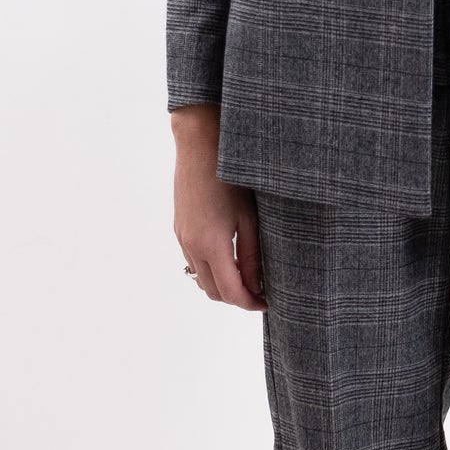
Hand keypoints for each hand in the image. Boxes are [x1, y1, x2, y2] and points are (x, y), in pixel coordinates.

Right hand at [171, 104, 266, 310]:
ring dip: (223, 286)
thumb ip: (252, 256)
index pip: (231, 293)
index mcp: (212, 244)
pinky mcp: (179, 230)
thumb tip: (257, 286)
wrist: (200, 145)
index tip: (269, 302)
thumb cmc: (231, 176)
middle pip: (214, 292)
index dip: (251, 304)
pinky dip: (211, 270)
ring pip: (201, 280)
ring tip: (248, 277)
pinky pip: (194, 262)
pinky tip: (230, 259)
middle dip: (238, 299)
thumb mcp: (250, 217)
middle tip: (262, 293)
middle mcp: (192, 246)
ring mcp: (182, 238)